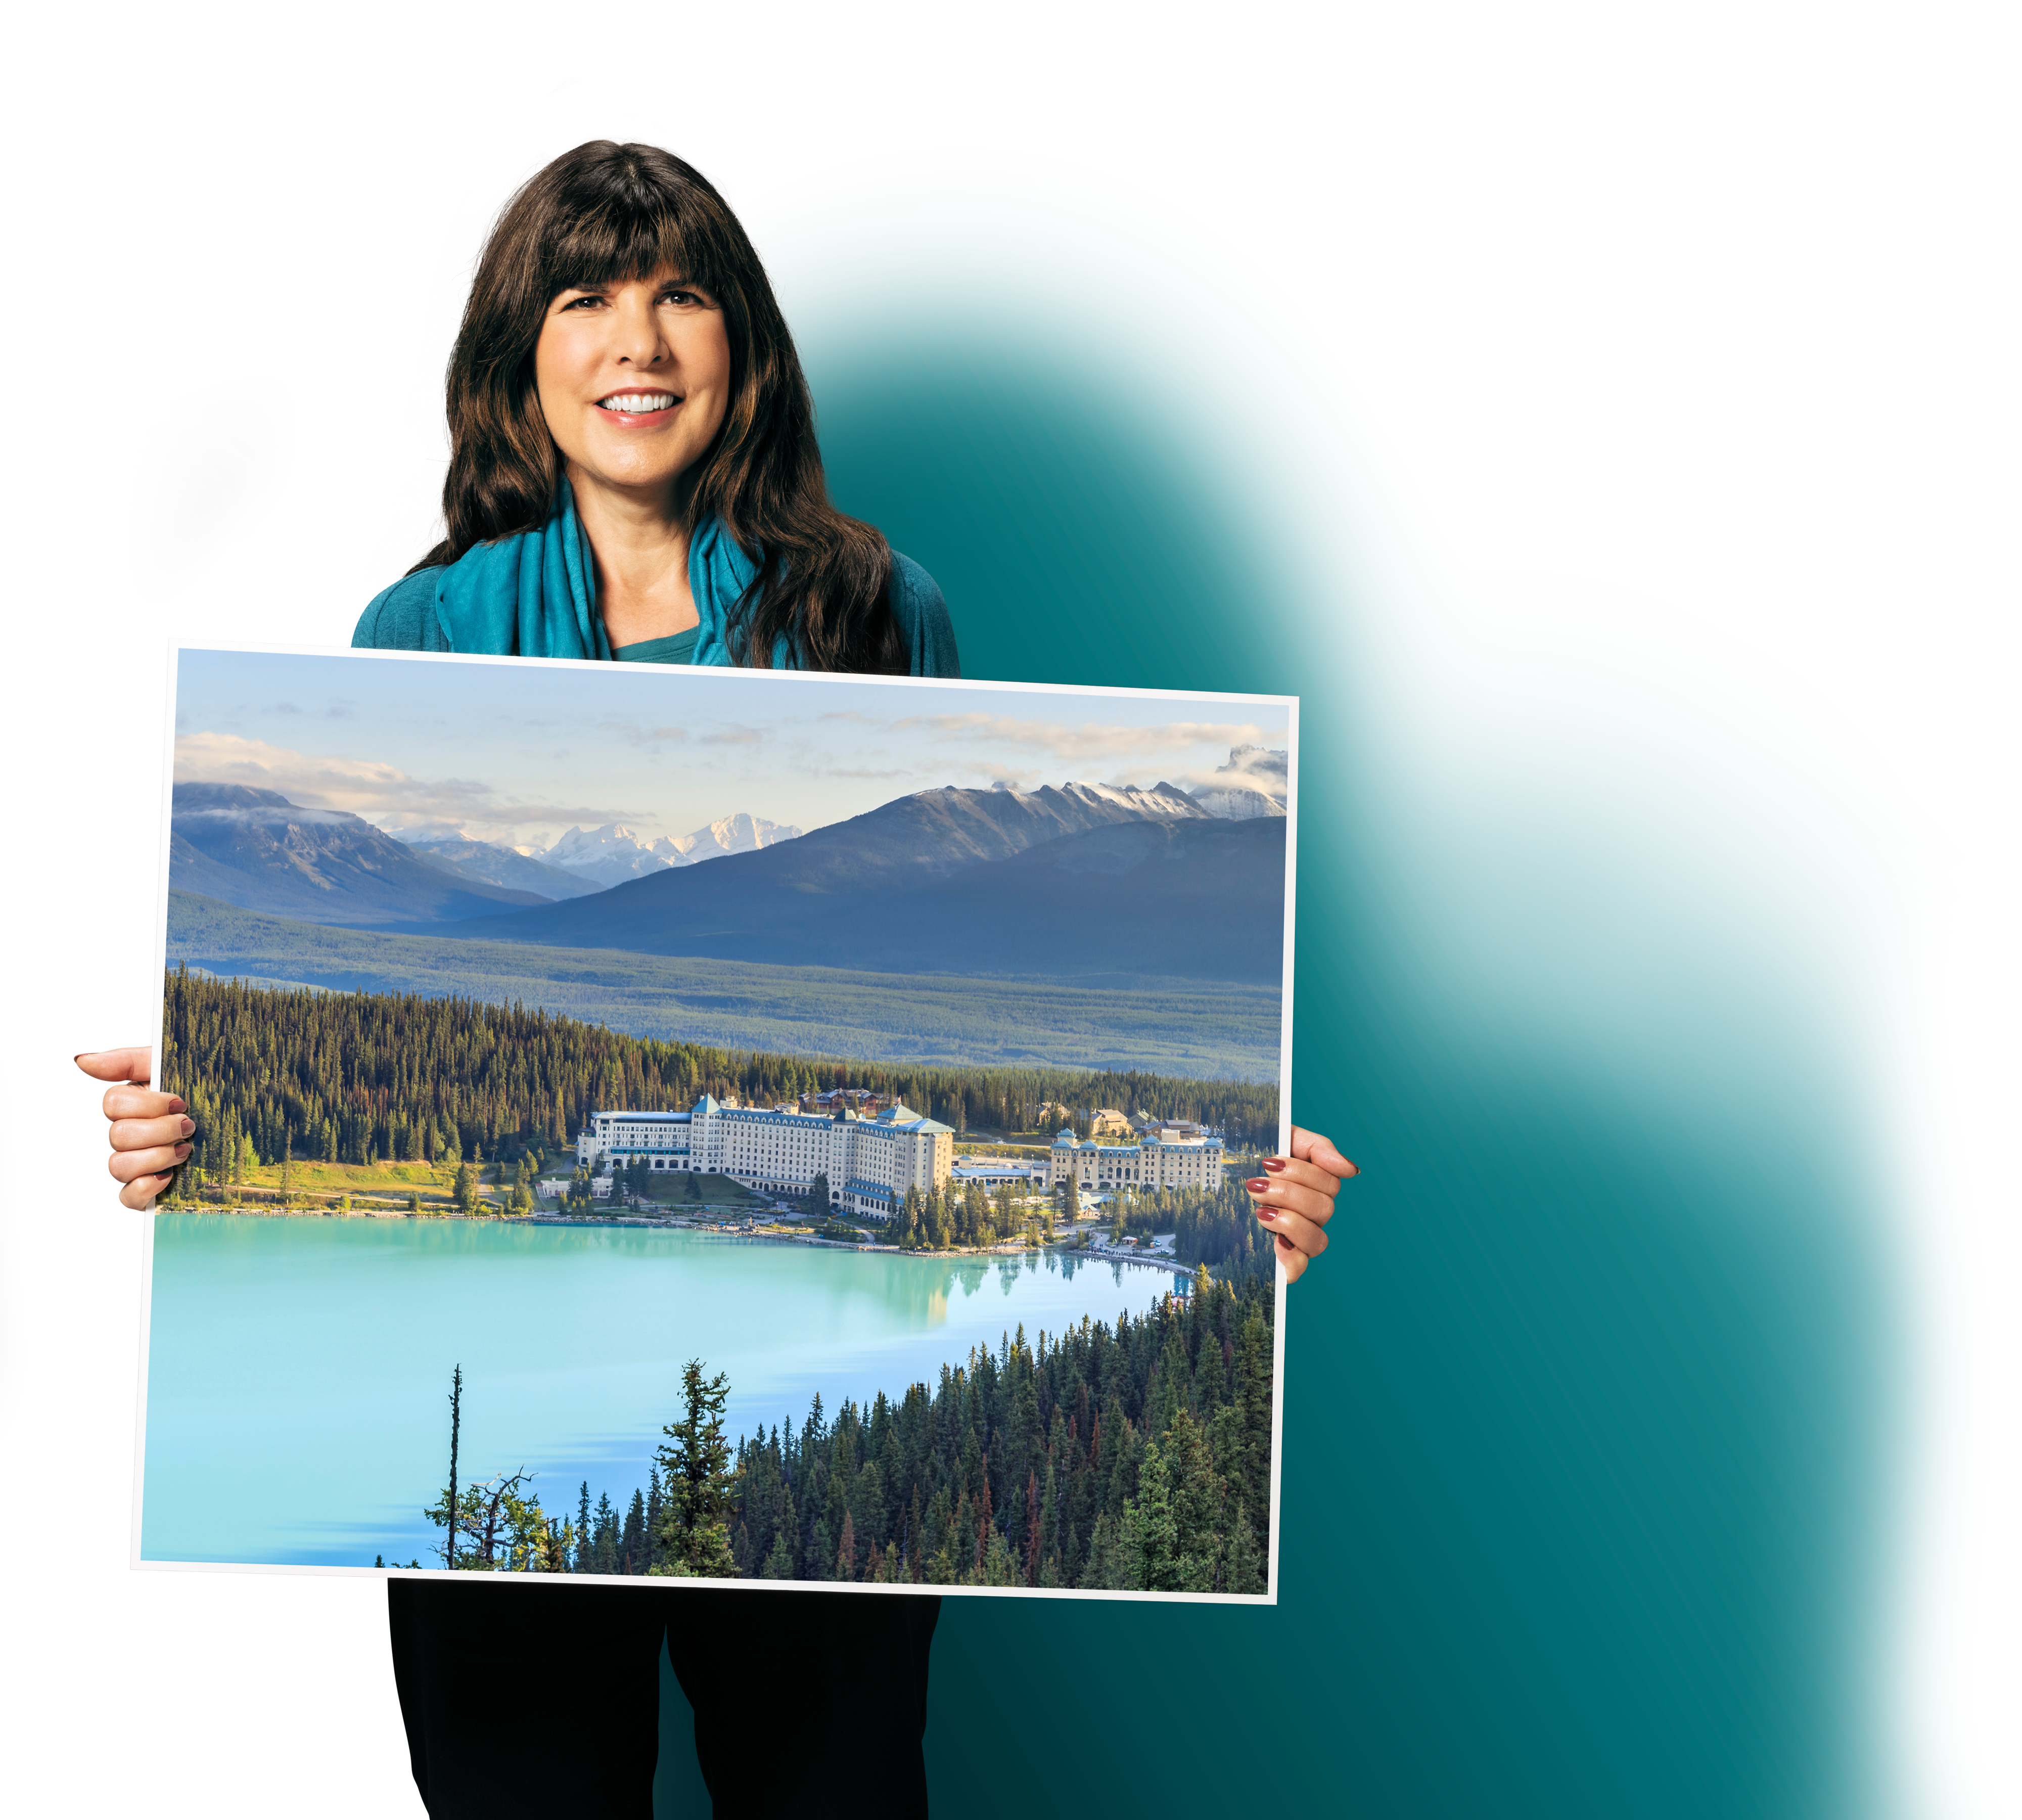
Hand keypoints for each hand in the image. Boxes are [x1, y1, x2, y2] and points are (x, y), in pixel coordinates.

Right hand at [76, 1046, 191, 1210]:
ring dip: (156, 1156)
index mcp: (133, 1106)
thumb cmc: (207, 1089)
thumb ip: (127, 1061)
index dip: (147, 1105)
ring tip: (187, 1150)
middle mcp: (130, 1136)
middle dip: (159, 1130)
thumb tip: (81, 1061)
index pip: (113, 1105)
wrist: (246, 1120)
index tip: (180, 1102)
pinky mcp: (148, 1191)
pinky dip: (146, 1188)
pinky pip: (127, 1197)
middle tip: (190, 1126)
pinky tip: (169, 1177)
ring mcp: (137, 1165)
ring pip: (118, 1166)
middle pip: (118, 1136)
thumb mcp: (174, 1065)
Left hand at [1242, 1125, 1356, 1283]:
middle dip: (1287, 1194)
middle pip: (1324, 1209)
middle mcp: (1314, 1215)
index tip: (1268, 1162)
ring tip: (1260, 1211)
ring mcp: (1300, 1239)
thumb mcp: (1285, 1140)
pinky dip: (1291, 1257)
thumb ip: (1318, 1148)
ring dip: (1289, 1222)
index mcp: (1317, 1187)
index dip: (1301, 1173)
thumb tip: (1350, 1170)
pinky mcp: (1283, 1260)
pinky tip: (1275, 1242)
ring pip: (1318, 1240)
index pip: (1330, 1183)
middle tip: (1255, 1185)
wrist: (1217, 1179)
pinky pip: (1299, 1268)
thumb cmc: (1255, 1156)